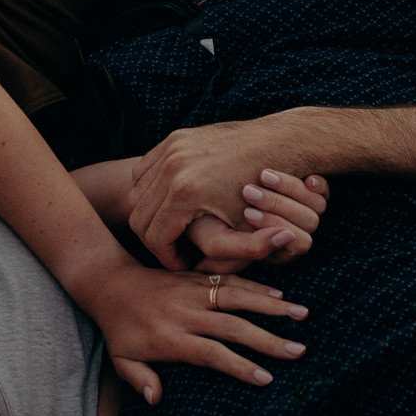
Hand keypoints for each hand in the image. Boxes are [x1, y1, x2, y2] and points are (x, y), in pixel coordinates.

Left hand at [87, 255, 309, 402]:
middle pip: (232, 327)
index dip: (239, 365)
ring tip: (303, 316)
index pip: (211, 353)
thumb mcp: (120, 359)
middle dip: (268, 340)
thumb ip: (139, 379)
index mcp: (170, 338)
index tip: (267, 378)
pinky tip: (281, 297)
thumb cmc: (119, 329)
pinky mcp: (198, 278)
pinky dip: (256, 287)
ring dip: (271, 308)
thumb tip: (156, 400)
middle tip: (298, 352)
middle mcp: (186, 313)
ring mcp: (194, 292)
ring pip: (238, 298)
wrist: (110, 283)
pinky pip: (231, 281)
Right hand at [129, 118, 329, 267]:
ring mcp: (171, 149)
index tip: (181, 264)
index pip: (155, 237)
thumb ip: (225, 256)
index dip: (166, 257)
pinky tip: (171, 204)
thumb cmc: (265, 191)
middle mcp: (171, 167)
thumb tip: (205, 277)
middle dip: (155, 239)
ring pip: (138, 193)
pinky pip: (146, 170)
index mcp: (184, 192)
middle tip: (174, 250)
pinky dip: (151, 189)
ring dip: (151, 215)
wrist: (277, 143)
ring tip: (174, 229)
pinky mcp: (174, 139)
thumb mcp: (248, 228)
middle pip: (140, 216)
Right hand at [183, 170, 330, 270]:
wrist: (195, 198)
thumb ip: (251, 248)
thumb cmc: (202, 225)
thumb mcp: (218, 242)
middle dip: (278, 205)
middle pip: (310, 222)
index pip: (298, 243)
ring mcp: (300, 211)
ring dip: (290, 188)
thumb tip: (289, 236)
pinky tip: (295, 174)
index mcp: (277, 252)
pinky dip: (314, 182)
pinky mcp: (303, 190)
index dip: (275, 226)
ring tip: (263, 175)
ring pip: (317, 204)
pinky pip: (322, 190)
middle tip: (248, 191)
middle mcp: (292, 233)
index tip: (246, 213)